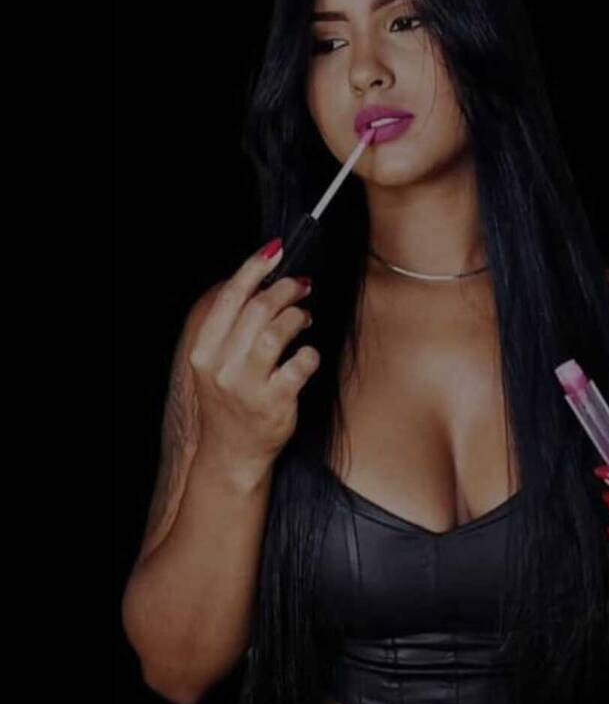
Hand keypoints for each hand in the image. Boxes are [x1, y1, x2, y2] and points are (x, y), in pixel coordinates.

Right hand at [189, 240, 319, 471]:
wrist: (232, 453)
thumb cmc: (231, 401)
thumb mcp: (218, 363)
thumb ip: (234, 328)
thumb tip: (264, 283)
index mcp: (204, 351)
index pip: (230, 297)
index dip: (254, 268)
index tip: (276, 250)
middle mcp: (221, 367)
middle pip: (257, 309)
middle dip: (285, 290)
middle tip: (301, 286)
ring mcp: (247, 386)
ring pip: (276, 332)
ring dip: (297, 316)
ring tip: (304, 316)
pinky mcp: (273, 404)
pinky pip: (300, 365)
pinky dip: (309, 354)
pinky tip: (308, 356)